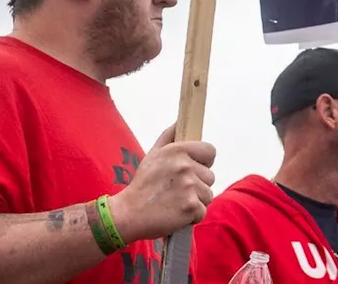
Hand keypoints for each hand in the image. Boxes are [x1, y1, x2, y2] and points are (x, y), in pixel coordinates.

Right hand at [107, 124, 216, 242]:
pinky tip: (175, 213)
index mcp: (178, 150)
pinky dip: (191, 216)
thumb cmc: (142, 185)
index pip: (210, 151)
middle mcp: (185, 166)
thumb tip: (180, 121)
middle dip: (197, 185)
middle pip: (210, 176)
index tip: (194, 170)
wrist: (127, 214)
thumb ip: (168, 136)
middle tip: (176, 190)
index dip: (204, 162)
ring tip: (174, 202)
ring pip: (208, 194)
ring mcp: (189, 187)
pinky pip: (202, 211)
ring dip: (195, 201)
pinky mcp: (191, 207)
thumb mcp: (152, 155)